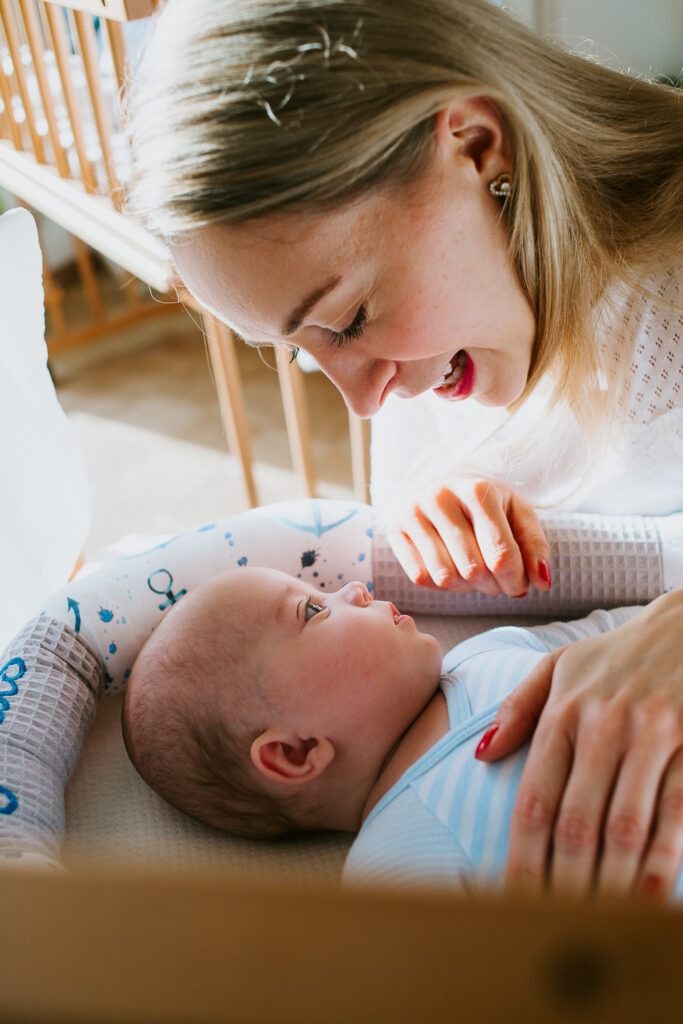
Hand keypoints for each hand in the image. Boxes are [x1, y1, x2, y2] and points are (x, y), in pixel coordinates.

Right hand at [387, 476, 550, 596]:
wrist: (438, 479)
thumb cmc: (484, 501)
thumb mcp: (516, 512)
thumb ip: (535, 546)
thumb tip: (542, 582)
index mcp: (478, 490)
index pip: (501, 555)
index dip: (515, 580)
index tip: (520, 584)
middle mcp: (440, 497)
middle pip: (473, 570)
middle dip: (493, 587)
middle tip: (499, 582)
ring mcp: (413, 512)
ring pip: (445, 577)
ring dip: (467, 588)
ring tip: (476, 576)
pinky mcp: (395, 529)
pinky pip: (421, 577)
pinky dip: (442, 585)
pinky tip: (452, 569)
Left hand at [477, 591, 682, 900]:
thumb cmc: (616, 655)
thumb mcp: (559, 666)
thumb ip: (519, 709)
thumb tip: (483, 754)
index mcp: (563, 710)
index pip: (535, 797)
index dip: (523, 855)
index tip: (511, 899)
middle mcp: (602, 723)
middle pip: (576, 821)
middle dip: (563, 883)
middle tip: (551, 928)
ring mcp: (651, 734)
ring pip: (626, 824)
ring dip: (611, 882)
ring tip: (596, 924)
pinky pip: (676, 811)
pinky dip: (664, 859)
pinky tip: (651, 896)